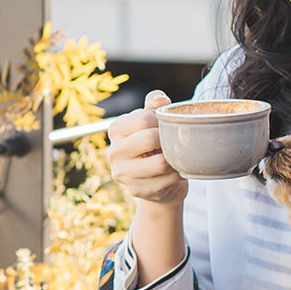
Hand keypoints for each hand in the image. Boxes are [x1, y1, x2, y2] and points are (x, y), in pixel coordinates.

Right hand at [106, 90, 188, 207]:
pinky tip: (176, 172)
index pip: (143, 119)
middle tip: (176, 142)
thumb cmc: (155, 145)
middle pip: (150, 139)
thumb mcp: (153, 122)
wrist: (157, 180)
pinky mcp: (137, 191)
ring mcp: (123, 174)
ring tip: (177, 157)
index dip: (163, 121)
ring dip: (175, 159)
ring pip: (161, 163)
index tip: (168, 126)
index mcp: (116, 129)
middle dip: (169, 140)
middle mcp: (113, 152)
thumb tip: (160, 99)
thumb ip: (155, 105)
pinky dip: (177, 175)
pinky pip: (167, 181)